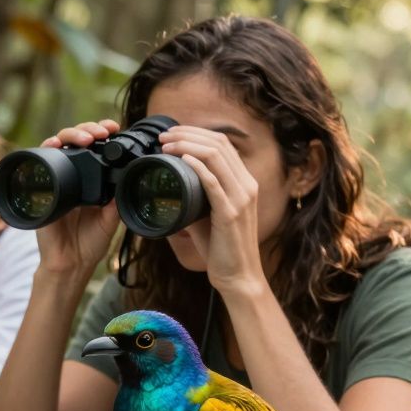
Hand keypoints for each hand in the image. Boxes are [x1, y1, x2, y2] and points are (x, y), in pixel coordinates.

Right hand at [34, 119, 122, 277]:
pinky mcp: (42, 186)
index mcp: (91, 179)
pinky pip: (40, 160)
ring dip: (71, 135)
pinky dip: (46, 148)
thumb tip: (127, 179)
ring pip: (59, 144)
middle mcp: (73, 174)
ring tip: (85, 138)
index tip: (114, 128)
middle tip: (101, 132)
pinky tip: (53, 144)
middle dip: (89, 129)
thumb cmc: (89, 243)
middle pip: (77, 140)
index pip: (96, 147)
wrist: (69, 263)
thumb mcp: (110, 220)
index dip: (103, 133)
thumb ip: (116, 201)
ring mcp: (56, 178)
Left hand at [159, 126, 266, 289]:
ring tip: (166, 146)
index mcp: (244, 182)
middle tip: (164, 137)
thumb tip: (169, 188)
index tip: (172, 135)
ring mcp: (241, 198)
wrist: (238, 276)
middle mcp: (247, 185)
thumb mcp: (209, 216)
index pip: (222, 144)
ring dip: (187, 145)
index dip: (196, 133)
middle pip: (219, 144)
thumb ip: (196, 199)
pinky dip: (197, 167)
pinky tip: (182, 159)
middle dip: (188, 134)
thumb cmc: (221, 248)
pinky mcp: (231, 213)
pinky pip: (214, 182)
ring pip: (216, 157)